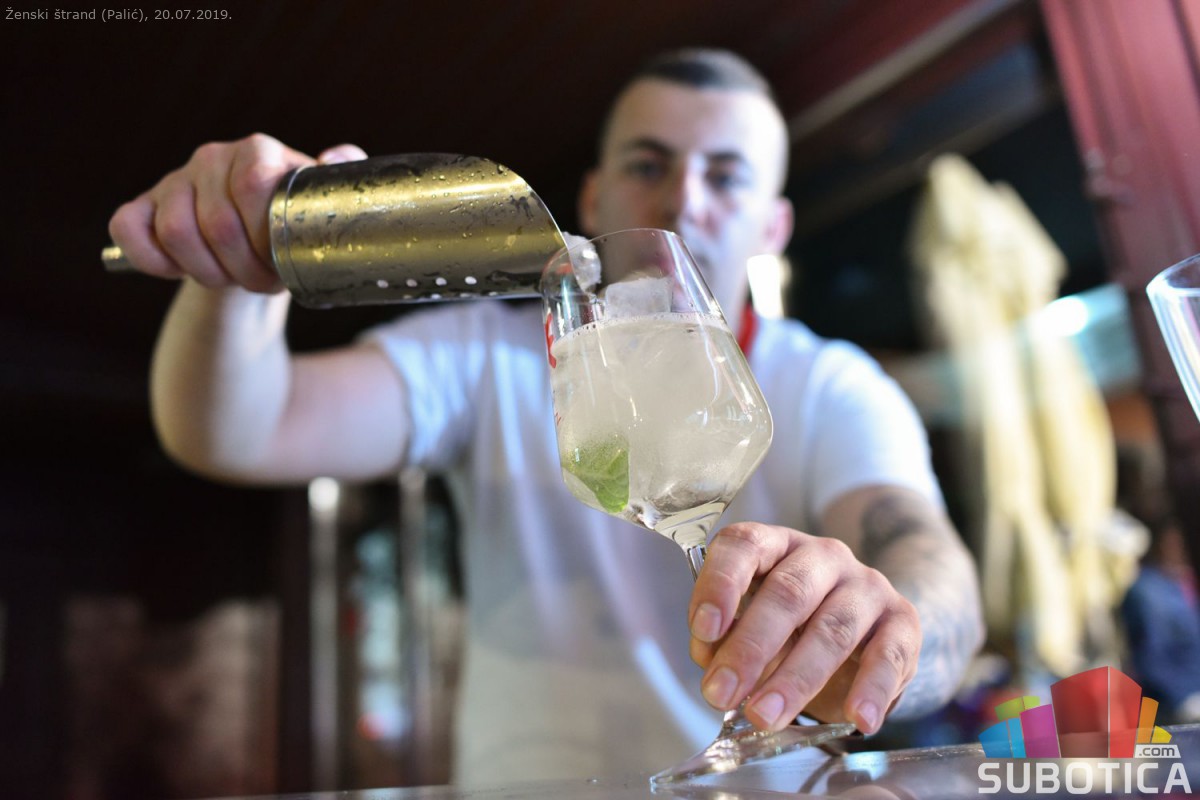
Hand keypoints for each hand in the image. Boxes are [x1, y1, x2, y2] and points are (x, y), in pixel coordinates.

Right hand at [108, 134, 366, 291]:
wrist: (258, 245)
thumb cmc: (294, 224)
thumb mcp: (326, 201)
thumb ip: (343, 173)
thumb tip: (334, 157)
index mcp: (258, 152)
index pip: (252, 185)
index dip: (265, 237)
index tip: (282, 263)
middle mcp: (213, 158)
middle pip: (216, 222)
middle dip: (243, 268)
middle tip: (262, 282)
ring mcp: (174, 181)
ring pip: (174, 232)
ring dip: (207, 271)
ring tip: (231, 278)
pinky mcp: (143, 206)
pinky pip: (128, 229)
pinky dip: (153, 259)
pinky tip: (181, 272)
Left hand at [688, 522, 920, 733]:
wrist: (870, 627)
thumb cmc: (796, 626)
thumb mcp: (754, 625)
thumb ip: (727, 638)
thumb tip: (711, 660)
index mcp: (777, 545)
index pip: (745, 546)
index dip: (720, 585)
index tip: (702, 629)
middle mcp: (823, 556)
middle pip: (787, 594)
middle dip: (750, 648)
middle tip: (719, 693)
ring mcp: (867, 586)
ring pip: (832, 630)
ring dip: (794, 679)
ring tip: (764, 716)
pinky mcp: (903, 620)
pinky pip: (889, 656)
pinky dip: (872, 690)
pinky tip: (858, 719)